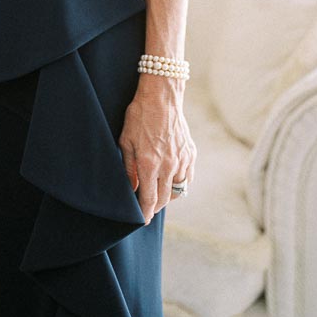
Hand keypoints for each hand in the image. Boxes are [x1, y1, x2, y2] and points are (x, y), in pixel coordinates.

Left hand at [118, 76, 196, 224]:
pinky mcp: (191, 154)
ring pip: (178, 190)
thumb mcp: (126, 141)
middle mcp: (168, 166)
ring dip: (168, 196)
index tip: (142, 219)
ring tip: (159, 194)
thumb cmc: (139, 116)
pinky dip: (180, 183)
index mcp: (150, 164)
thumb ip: (128, 168)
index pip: (149, 199)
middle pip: (164, 199)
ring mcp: (182, 160)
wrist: (162, 97)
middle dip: (155, 206)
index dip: (146, 212)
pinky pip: (187, 178)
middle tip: (148, 208)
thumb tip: (131, 188)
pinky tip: (172, 180)